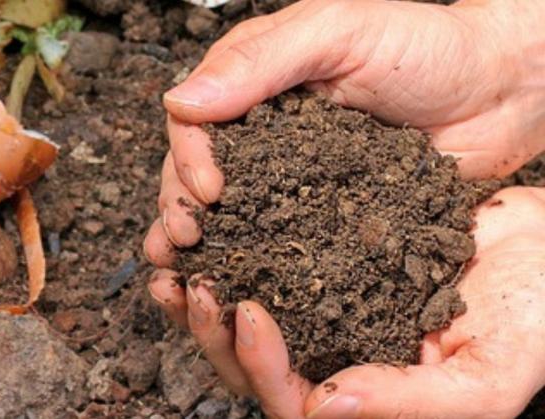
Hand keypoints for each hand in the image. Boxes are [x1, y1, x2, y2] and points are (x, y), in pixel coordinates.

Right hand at [143, 0, 544, 266]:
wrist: (501, 93)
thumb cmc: (428, 47)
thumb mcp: (340, 33)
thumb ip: (261, 61)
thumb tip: (181, 101)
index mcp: (255, 83)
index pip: (195, 121)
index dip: (189, 157)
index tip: (207, 191)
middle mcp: (264, 133)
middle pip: (198, 172)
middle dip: (181, 207)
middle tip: (185, 241)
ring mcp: (291, 178)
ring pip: (230, 212)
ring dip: (202, 244)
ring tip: (186, 275)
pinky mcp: (321, 216)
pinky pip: (279, 242)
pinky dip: (252, 265)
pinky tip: (236, 289)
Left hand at [149, 187, 544, 417]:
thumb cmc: (534, 317)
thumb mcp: (488, 375)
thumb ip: (412, 404)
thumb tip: (322, 410)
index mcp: (365, 398)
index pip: (291, 401)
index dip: (261, 365)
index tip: (246, 311)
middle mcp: (335, 359)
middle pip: (251, 364)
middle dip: (213, 330)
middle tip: (194, 283)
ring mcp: (325, 311)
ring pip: (247, 315)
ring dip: (208, 291)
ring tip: (177, 257)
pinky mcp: (322, 264)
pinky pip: (266, 262)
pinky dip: (236, 244)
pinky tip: (214, 219)